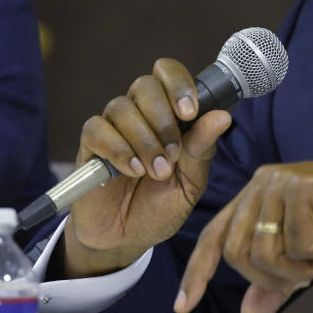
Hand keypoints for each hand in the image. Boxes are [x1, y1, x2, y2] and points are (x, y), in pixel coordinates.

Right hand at [60, 58, 232, 277]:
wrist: (127, 239)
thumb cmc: (161, 206)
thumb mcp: (191, 183)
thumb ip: (202, 149)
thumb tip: (222, 116)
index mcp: (169, 114)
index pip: (169, 73)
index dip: (179, 84)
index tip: (190, 112)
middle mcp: (140, 113)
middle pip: (145, 85)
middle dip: (163, 120)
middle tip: (173, 155)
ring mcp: (113, 128)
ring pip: (122, 107)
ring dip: (144, 140)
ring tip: (155, 172)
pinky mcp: (89, 146)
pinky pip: (97, 129)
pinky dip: (118, 149)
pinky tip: (132, 171)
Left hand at [174, 156, 312, 312]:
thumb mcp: (309, 259)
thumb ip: (276, 282)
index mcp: (256, 195)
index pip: (214, 237)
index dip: (197, 272)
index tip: (183, 305)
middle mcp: (261, 183)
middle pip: (236, 252)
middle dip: (270, 276)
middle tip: (305, 273)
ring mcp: (280, 182)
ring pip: (262, 250)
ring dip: (295, 267)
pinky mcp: (302, 188)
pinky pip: (293, 243)